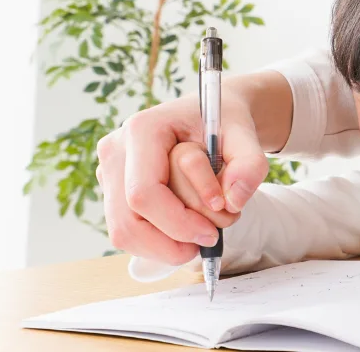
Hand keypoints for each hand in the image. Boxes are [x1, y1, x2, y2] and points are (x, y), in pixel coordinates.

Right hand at [95, 92, 268, 264]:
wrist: (211, 113)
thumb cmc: (224, 122)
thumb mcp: (246, 135)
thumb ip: (250, 164)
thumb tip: (234, 200)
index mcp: (143, 130)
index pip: (144, 193)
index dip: (177, 222)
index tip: (212, 232)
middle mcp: (117, 151)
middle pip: (127, 222)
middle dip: (170, 242)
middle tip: (209, 240)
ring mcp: (110, 171)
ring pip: (123, 232)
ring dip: (164, 247)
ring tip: (201, 235)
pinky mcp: (114, 190)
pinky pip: (128, 231)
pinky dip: (158, 242)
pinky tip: (186, 231)